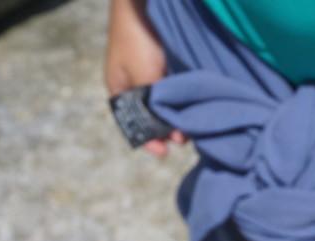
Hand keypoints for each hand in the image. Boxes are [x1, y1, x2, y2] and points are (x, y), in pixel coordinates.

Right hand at [104, 0, 184, 156]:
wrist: (140, 1)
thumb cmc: (138, 39)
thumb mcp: (144, 78)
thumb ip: (154, 105)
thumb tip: (169, 131)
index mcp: (120, 90)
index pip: (133, 124)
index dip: (148, 140)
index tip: (164, 152)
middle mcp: (134, 84)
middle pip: (150, 115)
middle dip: (167, 129)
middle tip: (184, 138)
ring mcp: (149, 72)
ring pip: (164, 103)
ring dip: (177, 114)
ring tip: (192, 124)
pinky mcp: (164, 62)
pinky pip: (174, 87)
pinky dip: (182, 98)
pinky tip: (194, 104)